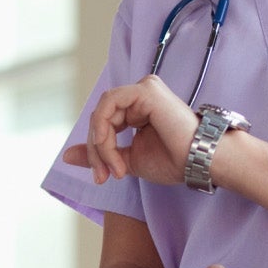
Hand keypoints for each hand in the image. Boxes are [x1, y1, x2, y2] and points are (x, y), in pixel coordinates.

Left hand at [61, 75, 198, 187]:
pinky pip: (110, 105)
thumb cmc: (174, 160)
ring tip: (115, 168)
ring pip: (102, 112)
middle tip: (104, 176)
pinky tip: (114, 152)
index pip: (104, 122)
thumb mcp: (126, 160)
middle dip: (96, 150)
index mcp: (137, 107)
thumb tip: (66, 156)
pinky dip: (105, 131)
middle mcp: (140, 94)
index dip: (97, 151)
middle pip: (100, 117)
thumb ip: (99, 154)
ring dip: (101, 144)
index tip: (103, 177)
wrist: (201, 161)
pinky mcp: (145, 90)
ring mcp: (143, 89)